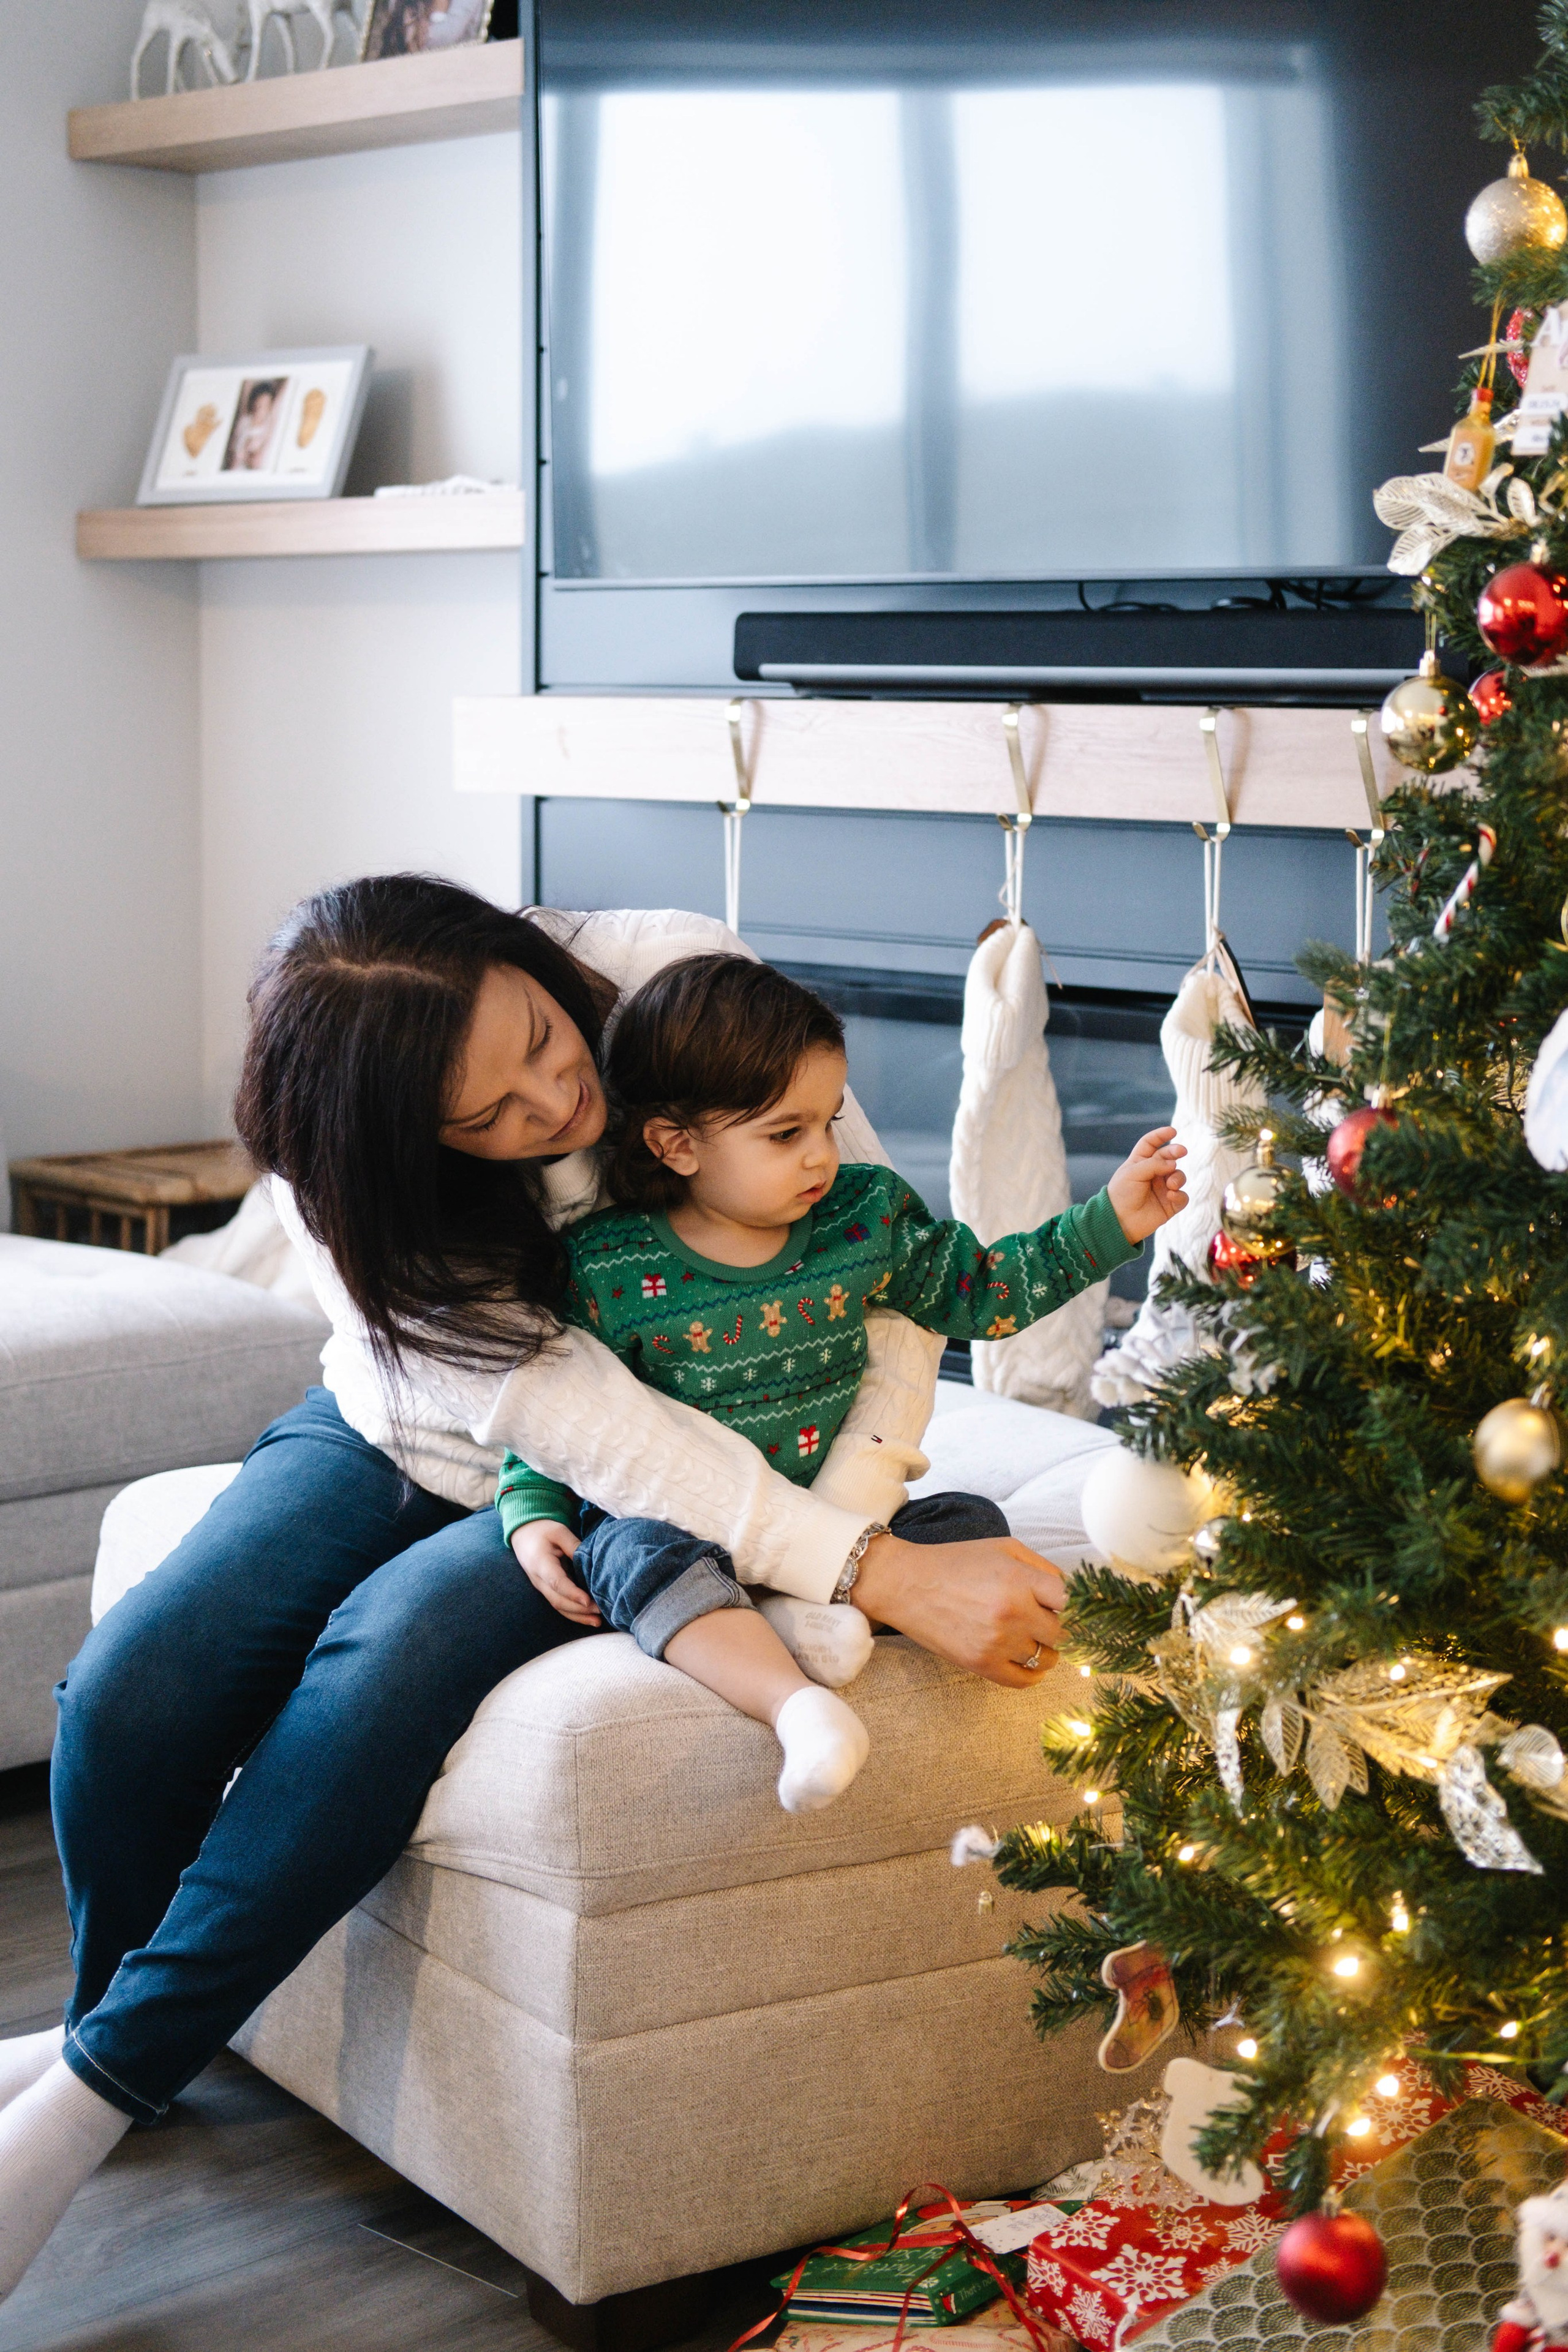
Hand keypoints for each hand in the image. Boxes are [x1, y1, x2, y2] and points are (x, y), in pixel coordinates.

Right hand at [509, 1521, 600, 1625]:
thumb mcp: (559, 1532)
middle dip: (579, 1610)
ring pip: (558, 1606)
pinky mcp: (546, 1589)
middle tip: (601, 1612)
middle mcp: (539, 1580)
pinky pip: (559, 1604)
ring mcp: (541, 1587)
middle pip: (558, 1600)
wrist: (524, 1534)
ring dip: (578, 1616)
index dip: (572, 1593)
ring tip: (597, 1622)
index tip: (588, 1601)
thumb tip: (591, 1561)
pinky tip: (588, 1618)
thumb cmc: (543, 1530)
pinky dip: (573, 1613)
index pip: (557, 1582)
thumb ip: (574, 1546)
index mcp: (541, 1564)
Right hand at [851, 1531, 1067, 1686]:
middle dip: (1060, 1626)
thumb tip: (1074, 1592)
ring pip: (1047, 1658)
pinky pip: (1025, 1681)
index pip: (1073, 1602)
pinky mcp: (980, 1664)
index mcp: (1020, 1580)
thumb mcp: (1004, 1548)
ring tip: (1031, 1636)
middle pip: (1064, 1633)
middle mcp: (1012, 1613)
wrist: (905, 1584)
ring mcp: (996, 1642)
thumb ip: (1043, 1568)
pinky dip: (1033, 1673)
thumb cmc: (957, 1562)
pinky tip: (1027, 1658)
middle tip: (1048, 1619)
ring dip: (1046, 1649)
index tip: (1077, 1608)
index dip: (1080, 1606)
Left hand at [1107, 1125, 1187, 1242]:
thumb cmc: (1122, 1194)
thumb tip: (1174, 1163)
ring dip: (1178, 1177)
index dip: (1161, 1135)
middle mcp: (1153, 1173)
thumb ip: (1154, 1164)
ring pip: (1179, 1176)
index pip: (1151, 1144)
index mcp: (1140, 1162)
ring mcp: (1163, 1188)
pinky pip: (1182, 1196)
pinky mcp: (1170, 1204)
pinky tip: (1171, 1196)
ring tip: (1170, 1184)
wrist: (1119, 1221)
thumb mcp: (1133, 1173)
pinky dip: (1179, 1194)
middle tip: (1181, 1151)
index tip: (1172, 1131)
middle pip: (1169, 1157)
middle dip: (1176, 1152)